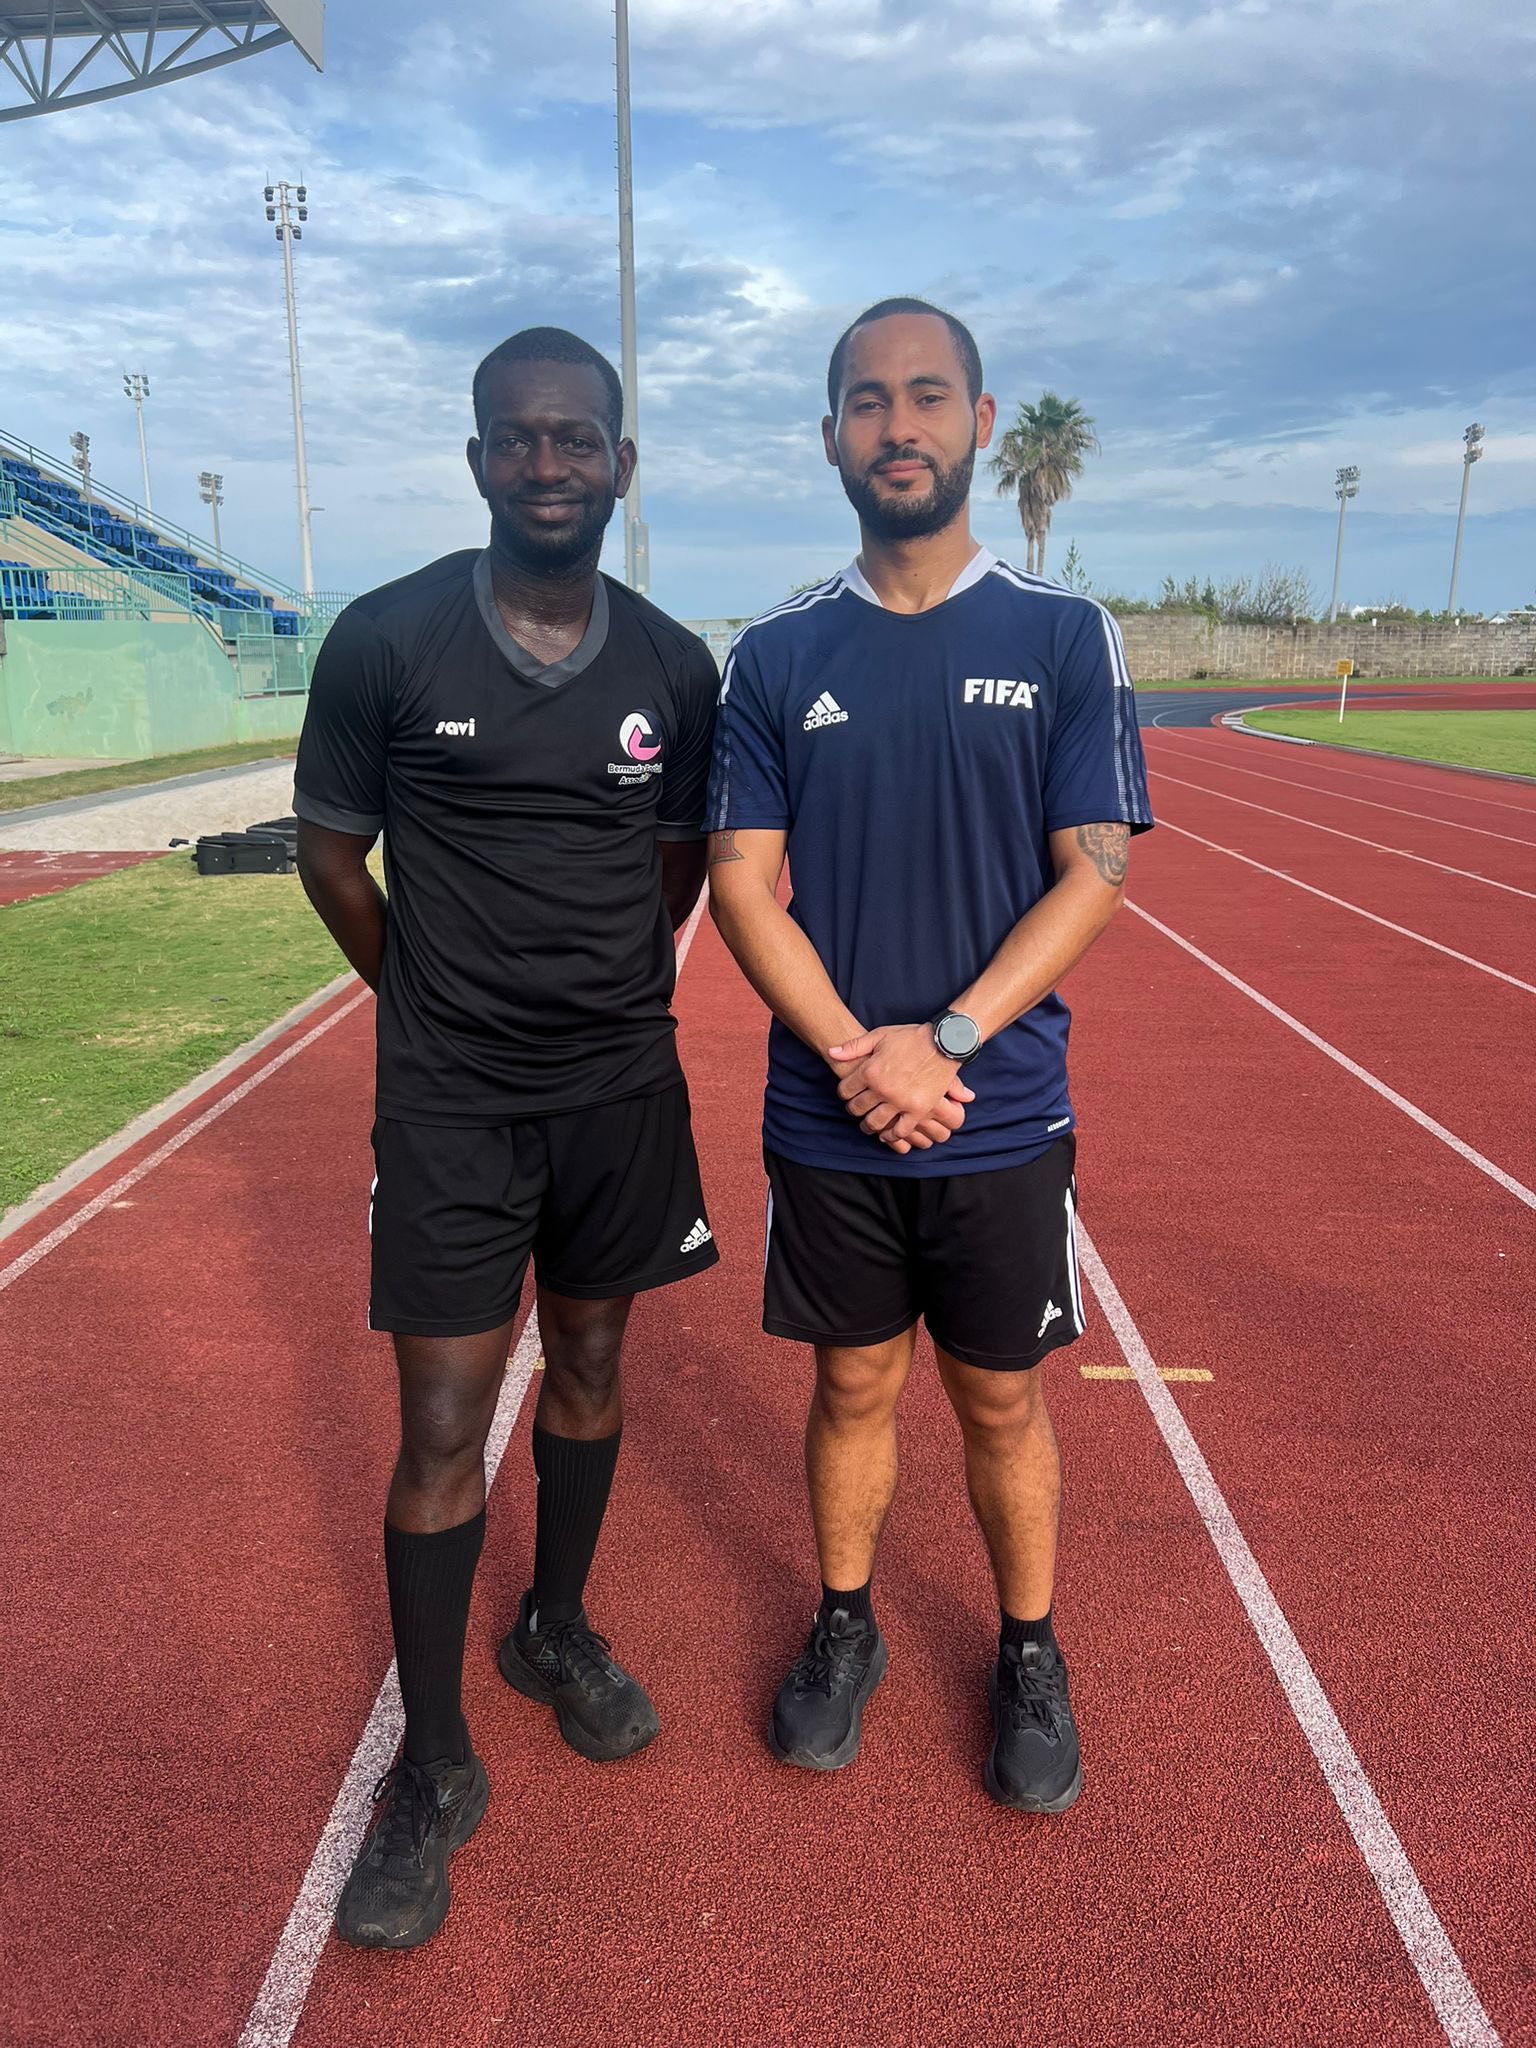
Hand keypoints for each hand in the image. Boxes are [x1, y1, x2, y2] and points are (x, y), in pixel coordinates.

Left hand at [827, 1024, 975, 1147]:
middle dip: (854, 1110)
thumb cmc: (911, 1037)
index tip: (849, 1094)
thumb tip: (831, 1053)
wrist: (944, 1042)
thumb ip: (854, 1047)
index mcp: (870, 1071)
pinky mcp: (918, 1110)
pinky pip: (900, 1131)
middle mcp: (882, 1089)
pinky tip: (888, 1134)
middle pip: (857, 1108)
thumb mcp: (879, 1036)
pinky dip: (892, 1135)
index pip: (845, 1091)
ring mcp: (900, 1102)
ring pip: (875, 1122)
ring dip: (869, 1126)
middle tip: (857, 1110)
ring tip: (869, 1125)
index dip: (844, 1093)